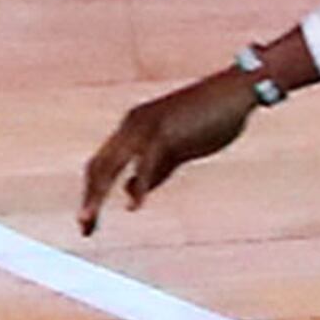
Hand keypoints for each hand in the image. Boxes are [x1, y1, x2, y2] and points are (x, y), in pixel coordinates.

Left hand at [79, 68, 260, 227]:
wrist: (235, 91)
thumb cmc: (210, 117)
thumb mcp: (175, 149)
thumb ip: (152, 171)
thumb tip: (129, 192)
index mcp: (133, 127)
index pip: (101, 163)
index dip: (93, 191)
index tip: (89, 219)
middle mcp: (133, 125)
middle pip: (99, 166)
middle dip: (89, 198)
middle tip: (83, 229)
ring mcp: (147, 127)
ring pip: (111, 165)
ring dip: (98, 196)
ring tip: (90, 222)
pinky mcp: (166, 133)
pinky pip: (144, 165)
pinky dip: (137, 188)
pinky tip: (133, 207)